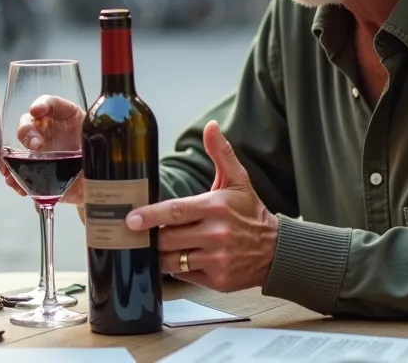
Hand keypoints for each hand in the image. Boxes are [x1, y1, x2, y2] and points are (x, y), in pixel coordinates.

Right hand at [1, 95, 86, 204]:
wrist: (94, 182)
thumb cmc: (97, 157)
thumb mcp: (100, 145)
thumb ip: (95, 144)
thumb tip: (92, 155)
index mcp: (68, 118)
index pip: (52, 104)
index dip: (43, 104)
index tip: (37, 111)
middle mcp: (49, 130)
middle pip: (29, 122)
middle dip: (27, 132)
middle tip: (35, 146)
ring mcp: (39, 149)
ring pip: (18, 145)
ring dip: (12, 155)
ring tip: (12, 167)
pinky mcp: (33, 167)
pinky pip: (16, 169)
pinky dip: (12, 176)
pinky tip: (14, 182)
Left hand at [126, 121, 277, 292]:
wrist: (276, 250)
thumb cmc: (250, 212)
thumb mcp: (237, 180)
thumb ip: (220, 153)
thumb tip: (211, 127)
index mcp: (216, 207)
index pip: (175, 211)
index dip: (150, 215)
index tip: (131, 218)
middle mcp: (216, 234)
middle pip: (167, 238)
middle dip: (155, 235)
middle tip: (148, 232)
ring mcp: (216, 260)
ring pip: (172, 260)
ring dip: (163, 254)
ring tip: (164, 245)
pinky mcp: (217, 281)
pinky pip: (182, 276)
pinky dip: (177, 269)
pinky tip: (182, 259)